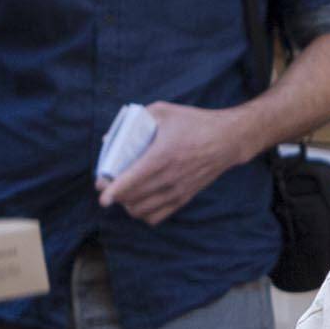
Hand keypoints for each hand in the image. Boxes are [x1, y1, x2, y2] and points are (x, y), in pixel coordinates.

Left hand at [104, 102, 256, 226]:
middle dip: (115, 195)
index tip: (102, 193)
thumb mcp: (163, 111)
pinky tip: (140, 202)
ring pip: (143, 211)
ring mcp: (177, 191)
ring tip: (124, 193)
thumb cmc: (194, 122)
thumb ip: (134, 121)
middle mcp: (169, 178)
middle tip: (108, 184)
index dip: (113, 191)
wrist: (228, 140)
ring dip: (128, 205)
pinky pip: (157, 216)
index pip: (132, 181)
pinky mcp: (184, 198)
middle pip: (133, 199)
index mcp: (162, 156)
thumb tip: (109, 138)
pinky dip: (143, 213)